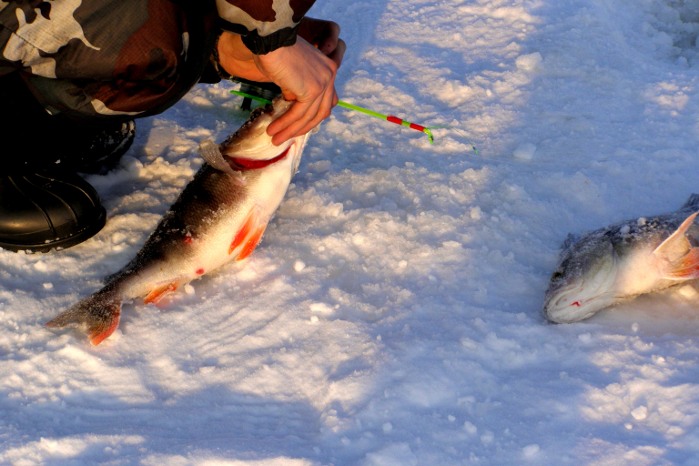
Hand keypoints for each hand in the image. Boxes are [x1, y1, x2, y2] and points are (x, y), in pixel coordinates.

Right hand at [217, 18, 345, 144]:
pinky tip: (274, 130)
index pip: (327, 100)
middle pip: (320, 112)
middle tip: (284, 137)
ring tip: (275, 139)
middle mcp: (330, 74)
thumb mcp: (291, 71)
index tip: (299, 125)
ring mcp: (323, 82)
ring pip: (308, 116)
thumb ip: (297, 86)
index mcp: (329, 68)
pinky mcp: (312, 90)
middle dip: (302, 128)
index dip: (314, 116)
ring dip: (290, 130)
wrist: (271, 39)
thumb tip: (291, 101)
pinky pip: (299, 114)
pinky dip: (286, 124)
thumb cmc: (275, 50)